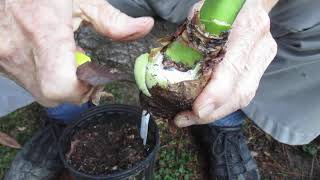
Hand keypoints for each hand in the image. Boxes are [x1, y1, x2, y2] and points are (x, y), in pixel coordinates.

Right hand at [0, 0, 153, 106]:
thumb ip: (114, 19)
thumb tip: (145, 28)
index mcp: (44, 31)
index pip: (60, 86)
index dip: (81, 89)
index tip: (91, 76)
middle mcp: (18, 50)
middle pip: (52, 96)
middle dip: (74, 90)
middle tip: (83, 69)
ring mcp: (4, 58)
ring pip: (39, 92)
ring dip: (58, 83)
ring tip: (64, 58)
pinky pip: (26, 82)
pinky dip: (42, 76)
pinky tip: (48, 56)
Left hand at [174, 0, 276, 126]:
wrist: (247, 2)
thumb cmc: (218, 7)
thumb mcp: (199, 16)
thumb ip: (187, 41)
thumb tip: (164, 71)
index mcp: (243, 28)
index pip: (231, 69)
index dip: (214, 95)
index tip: (196, 111)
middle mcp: (259, 45)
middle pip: (240, 92)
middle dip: (211, 113)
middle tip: (184, 119)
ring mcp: (263, 57)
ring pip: (243, 96)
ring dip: (216, 112)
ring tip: (190, 117)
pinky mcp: (261, 66)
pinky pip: (244, 92)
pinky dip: (223, 104)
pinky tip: (206, 109)